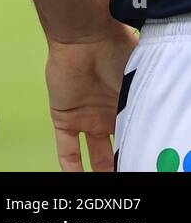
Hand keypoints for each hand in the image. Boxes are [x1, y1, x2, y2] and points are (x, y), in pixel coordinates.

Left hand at [44, 23, 136, 171]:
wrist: (86, 37)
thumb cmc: (118, 52)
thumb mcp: (139, 85)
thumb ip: (145, 108)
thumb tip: (158, 132)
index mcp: (130, 105)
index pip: (136, 136)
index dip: (141, 150)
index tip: (148, 164)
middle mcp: (109, 115)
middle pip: (118, 149)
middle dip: (124, 164)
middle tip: (131, 172)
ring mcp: (87, 117)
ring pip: (95, 155)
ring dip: (101, 171)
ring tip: (108, 185)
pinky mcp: (64, 117)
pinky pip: (67, 148)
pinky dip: (71, 166)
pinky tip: (75, 180)